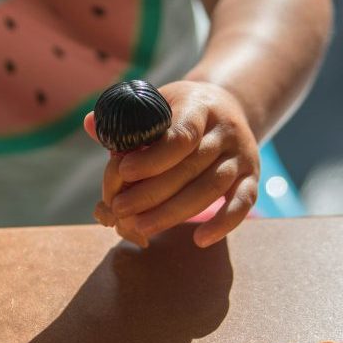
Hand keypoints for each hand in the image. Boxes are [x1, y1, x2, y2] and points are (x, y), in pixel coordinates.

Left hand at [85, 80, 259, 247]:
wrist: (227, 106)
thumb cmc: (180, 110)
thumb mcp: (157, 102)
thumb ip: (127, 119)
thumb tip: (90, 123)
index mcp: (199, 107)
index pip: (181, 134)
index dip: (153, 157)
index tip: (123, 171)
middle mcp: (226, 130)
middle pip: (191, 167)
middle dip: (153, 192)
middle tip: (121, 208)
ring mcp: (242, 154)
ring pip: (212, 187)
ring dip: (176, 212)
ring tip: (142, 227)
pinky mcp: (252, 176)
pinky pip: (243, 202)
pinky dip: (224, 223)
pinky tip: (199, 240)